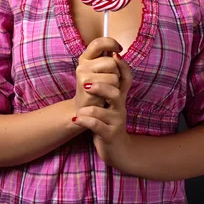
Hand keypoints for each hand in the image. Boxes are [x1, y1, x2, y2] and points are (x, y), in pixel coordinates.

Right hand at [73, 37, 122, 113]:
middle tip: (108, 81)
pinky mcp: (86, 85)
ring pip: (113, 73)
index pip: (99, 42)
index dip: (111, 43)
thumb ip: (118, 63)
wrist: (87, 111)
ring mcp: (83, 74)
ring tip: (106, 90)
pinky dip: (112, 91)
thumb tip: (117, 55)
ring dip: (115, 84)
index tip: (118, 49)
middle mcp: (83, 64)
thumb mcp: (112, 74)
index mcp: (87, 58)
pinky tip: (103, 96)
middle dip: (116, 73)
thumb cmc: (101, 91)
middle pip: (111, 61)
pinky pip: (110, 84)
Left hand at [74, 51, 132, 168]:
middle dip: (101, 87)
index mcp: (120, 97)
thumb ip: (107, 85)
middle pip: (116, 93)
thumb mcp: (111, 103)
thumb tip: (104, 60)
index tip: (115, 55)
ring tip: (79, 111)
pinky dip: (85, 121)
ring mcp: (116, 121)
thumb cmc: (109, 121)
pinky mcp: (110, 134)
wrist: (117, 149)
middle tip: (86, 86)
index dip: (123, 66)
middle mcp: (120, 107)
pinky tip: (76, 120)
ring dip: (89, 109)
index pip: (126, 78)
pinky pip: (96, 125)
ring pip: (103, 111)